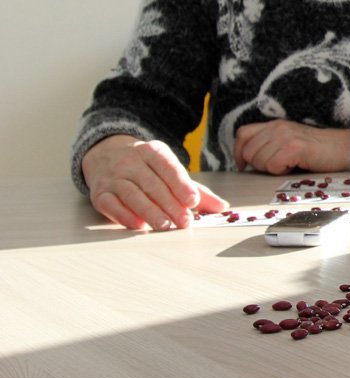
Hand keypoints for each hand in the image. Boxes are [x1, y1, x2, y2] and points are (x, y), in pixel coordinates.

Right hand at [82, 135, 228, 230]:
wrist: (105, 155)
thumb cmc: (147, 168)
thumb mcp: (169, 170)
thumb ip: (195, 189)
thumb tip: (223, 207)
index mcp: (152, 152)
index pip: (168, 168)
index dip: (181, 185)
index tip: (193, 201)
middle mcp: (130, 161)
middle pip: (152, 184)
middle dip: (170, 204)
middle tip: (184, 222)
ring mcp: (113, 177)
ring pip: (132, 194)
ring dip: (149, 212)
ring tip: (165, 226)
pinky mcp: (99, 193)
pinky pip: (111, 205)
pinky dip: (124, 216)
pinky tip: (138, 225)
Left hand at [233, 120, 349, 174]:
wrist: (343, 147)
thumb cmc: (316, 149)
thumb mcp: (288, 140)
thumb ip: (269, 144)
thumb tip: (246, 160)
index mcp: (274, 124)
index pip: (242, 134)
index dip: (238, 152)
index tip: (244, 165)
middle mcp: (277, 127)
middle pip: (249, 152)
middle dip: (259, 165)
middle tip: (278, 165)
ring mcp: (286, 136)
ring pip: (260, 161)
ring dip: (272, 169)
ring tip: (289, 164)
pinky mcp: (295, 148)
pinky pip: (273, 166)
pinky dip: (281, 171)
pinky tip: (294, 166)